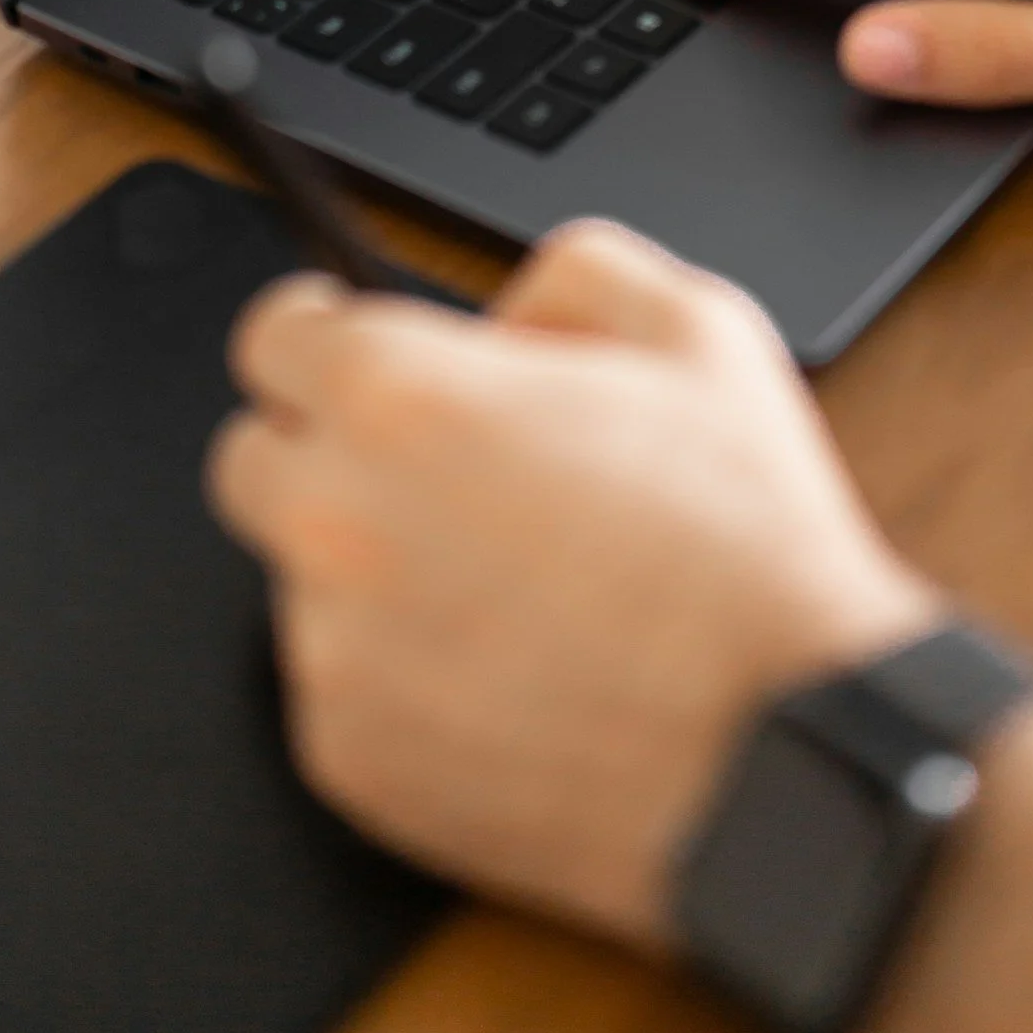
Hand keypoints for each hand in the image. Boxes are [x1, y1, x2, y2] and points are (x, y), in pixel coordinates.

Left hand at [208, 220, 933, 949]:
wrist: (782, 748)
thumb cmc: (744, 544)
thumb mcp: (697, 326)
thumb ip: (572, 274)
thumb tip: (505, 310)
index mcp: (400, 395)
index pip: (271, 338)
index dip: (318, 333)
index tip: (343, 347)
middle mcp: (336, 517)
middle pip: (250, 457)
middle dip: (324, 447)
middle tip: (433, 469)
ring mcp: (333, 650)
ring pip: (300, 580)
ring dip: (371, 567)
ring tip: (507, 586)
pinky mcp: (350, 759)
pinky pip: (337, 687)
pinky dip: (397, 674)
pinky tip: (505, 667)